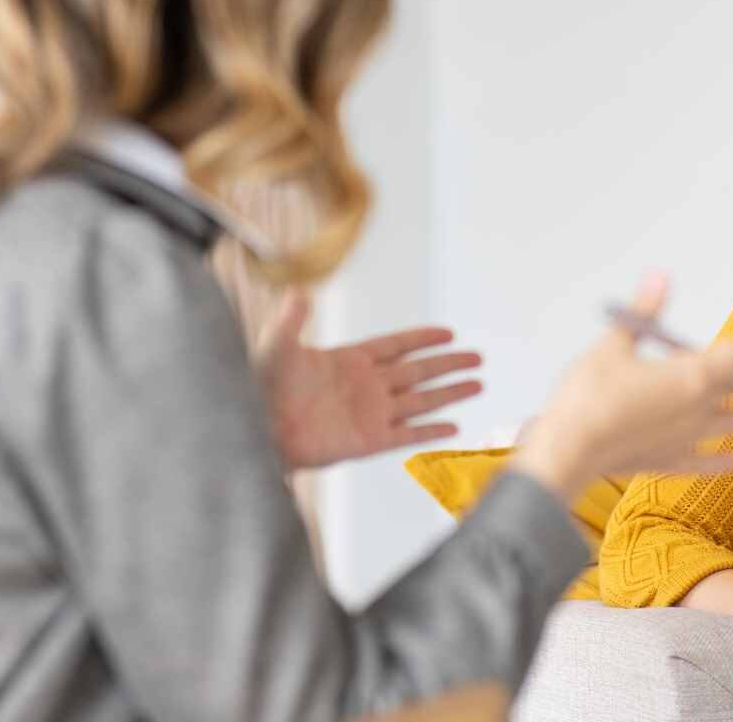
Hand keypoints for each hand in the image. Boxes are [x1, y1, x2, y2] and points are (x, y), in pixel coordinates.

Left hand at [257, 290, 482, 469]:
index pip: (396, 346)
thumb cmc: (259, 388)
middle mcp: (367, 386)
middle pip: (418, 372)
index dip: (422, 339)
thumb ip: (291, 320)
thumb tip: (298, 291)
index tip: (449, 333)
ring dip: (449, 393)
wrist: (254, 431)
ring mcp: (370, 414)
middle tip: (478, 358)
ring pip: (420, 401)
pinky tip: (453, 427)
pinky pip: (407, 434)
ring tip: (477, 384)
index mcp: (350, 360)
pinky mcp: (368, 441)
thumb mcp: (276, 347)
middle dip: (448, 364)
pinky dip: (430, 431)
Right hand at [510, 273, 732, 500]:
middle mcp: (696, 409)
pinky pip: (704, 461)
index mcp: (689, 376)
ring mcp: (685, 438)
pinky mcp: (667, 460)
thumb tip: (660, 276)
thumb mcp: (614, 344)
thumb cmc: (588, 396)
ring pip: (731, 425)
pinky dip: (723, 461)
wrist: (568, 452)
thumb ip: (643, 313)